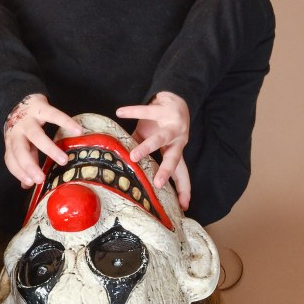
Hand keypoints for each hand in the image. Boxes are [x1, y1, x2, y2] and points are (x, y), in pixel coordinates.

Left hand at [3, 94, 82, 187]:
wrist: (20, 100)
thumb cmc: (23, 129)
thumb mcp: (22, 145)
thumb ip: (26, 162)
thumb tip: (28, 185)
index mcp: (11, 144)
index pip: (11, 161)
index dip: (19, 172)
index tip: (31, 183)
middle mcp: (17, 132)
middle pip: (20, 150)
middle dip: (29, 166)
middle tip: (41, 179)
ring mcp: (27, 119)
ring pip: (36, 135)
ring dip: (49, 149)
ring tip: (63, 160)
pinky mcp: (40, 107)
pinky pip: (54, 115)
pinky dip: (66, 123)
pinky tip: (78, 131)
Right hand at [116, 92, 190, 209]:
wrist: (173, 98)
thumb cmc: (161, 124)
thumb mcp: (154, 141)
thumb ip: (143, 154)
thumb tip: (126, 169)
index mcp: (175, 151)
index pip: (181, 174)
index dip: (183, 190)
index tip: (184, 206)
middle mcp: (178, 141)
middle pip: (174, 159)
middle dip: (166, 171)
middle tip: (157, 184)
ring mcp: (172, 125)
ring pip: (161, 138)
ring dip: (147, 148)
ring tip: (134, 156)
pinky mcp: (163, 110)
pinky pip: (146, 112)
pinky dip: (132, 112)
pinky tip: (120, 112)